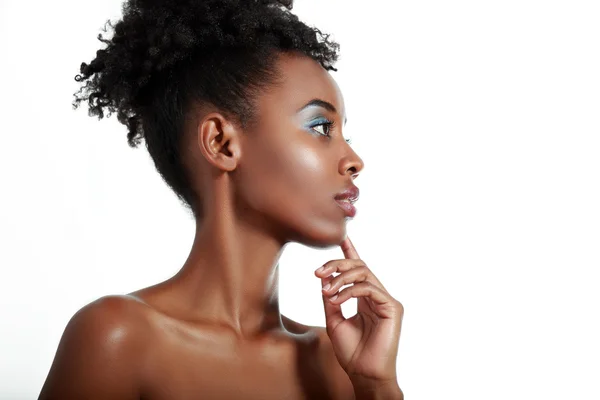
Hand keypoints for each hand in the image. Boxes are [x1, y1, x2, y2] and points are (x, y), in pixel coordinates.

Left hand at [314, 235, 402, 385]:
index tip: (342, 236)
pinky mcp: (392, 307)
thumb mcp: (334, 320)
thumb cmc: (351, 351)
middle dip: (337, 264)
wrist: (363, 374)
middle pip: (359, 266)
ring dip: (341, 278)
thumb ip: (331, 298)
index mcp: (365, 298)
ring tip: (326, 291)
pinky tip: (336, 300)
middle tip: (318, 272)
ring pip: (364, 273)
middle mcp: (377, 296)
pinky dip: (350, 291)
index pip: (358, 270)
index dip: (350, 252)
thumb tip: (324, 279)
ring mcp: (386, 300)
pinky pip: (369, 288)